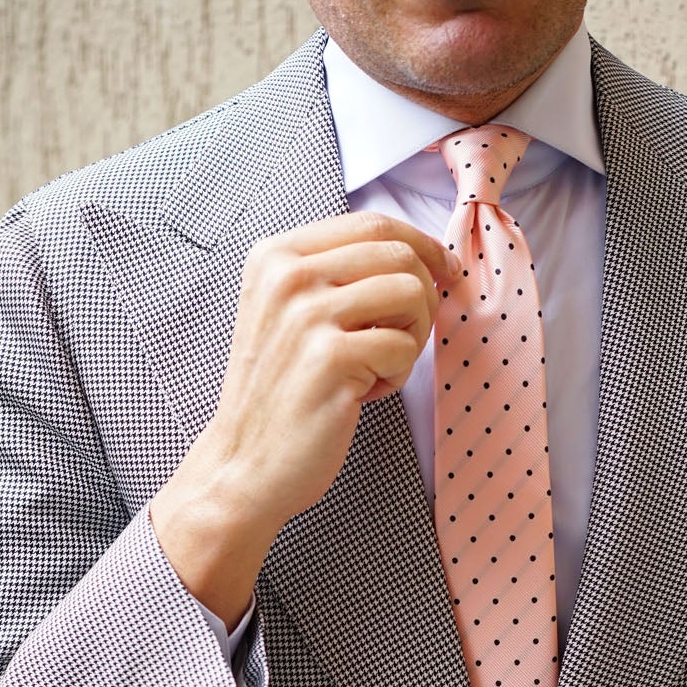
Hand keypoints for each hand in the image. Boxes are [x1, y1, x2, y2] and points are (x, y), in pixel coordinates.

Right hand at [150, 212, 460, 626]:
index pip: (373, 222)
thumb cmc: (280, 395)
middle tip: (400, 340)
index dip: (421, 245)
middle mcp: (288, 274)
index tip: (442, 275)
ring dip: (412, 338)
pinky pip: (404, 348)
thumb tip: (421, 257)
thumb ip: (337, 276)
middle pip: (400, 254)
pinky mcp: (330, 358)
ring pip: (412, 294)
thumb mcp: (289, 314)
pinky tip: (361, 395)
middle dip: (421, 299)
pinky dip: (395, 377)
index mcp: (276, 254)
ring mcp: (307, 314)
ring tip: (377, 368)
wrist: (245, 464)